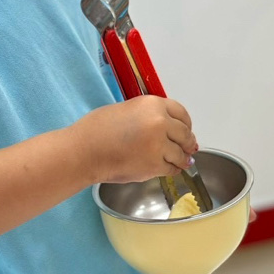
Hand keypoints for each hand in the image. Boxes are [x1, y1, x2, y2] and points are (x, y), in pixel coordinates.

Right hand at [74, 96, 197, 184]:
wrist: (85, 151)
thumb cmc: (97, 129)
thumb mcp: (128, 109)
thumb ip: (149, 116)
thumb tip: (165, 127)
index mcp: (153, 104)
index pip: (181, 113)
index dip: (186, 124)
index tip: (186, 130)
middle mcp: (160, 122)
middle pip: (185, 134)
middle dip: (187, 143)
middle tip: (188, 148)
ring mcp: (159, 145)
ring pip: (181, 154)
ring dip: (181, 159)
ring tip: (180, 161)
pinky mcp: (155, 165)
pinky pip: (172, 169)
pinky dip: (172, 170)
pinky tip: (168, 168)